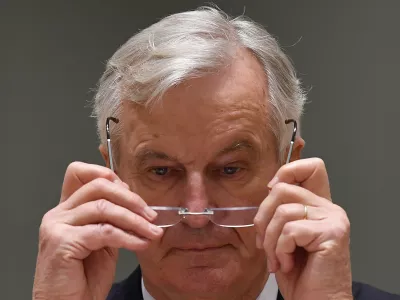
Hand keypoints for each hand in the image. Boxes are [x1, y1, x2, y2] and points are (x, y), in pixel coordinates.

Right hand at [32, 162, 162, 299]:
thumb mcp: (102, 240)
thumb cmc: (83, 278)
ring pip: (103, 207)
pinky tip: (140, 244)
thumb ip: (111, 218)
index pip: (80, 172)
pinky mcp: (62, 242)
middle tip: (151, 214)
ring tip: (152, 232)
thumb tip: (136, 203)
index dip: (108, 174)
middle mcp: (58, 213)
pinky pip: (104, 231)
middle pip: (98, 186)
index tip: (132, 193)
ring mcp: (57, 226)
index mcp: (67, 209)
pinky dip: (128, 237)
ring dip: (135, 220)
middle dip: (130, 198)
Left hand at [254, 158, 352, 299]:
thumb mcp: (284, 235)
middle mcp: (329, 208)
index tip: (270, 192)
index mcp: (318, 205)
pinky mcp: (332, 233)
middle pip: (283, 188)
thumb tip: (268, 189)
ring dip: (270, 240)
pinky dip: (280, 250)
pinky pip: (290, 230)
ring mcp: (333, 219)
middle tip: (263, 242)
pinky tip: (287, 264)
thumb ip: (281, 210)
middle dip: (262, 217)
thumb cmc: (299, 273)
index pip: (311, 166)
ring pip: (283, 211)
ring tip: (277, 258)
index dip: (286, 172)